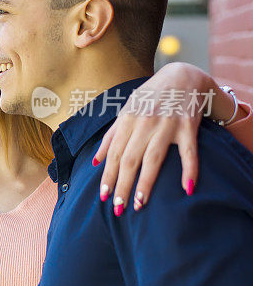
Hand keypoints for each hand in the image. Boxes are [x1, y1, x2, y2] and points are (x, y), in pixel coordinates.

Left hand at [93, 63, 211, 213]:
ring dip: (146, 183)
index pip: (114, 154)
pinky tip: (187, 189)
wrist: (182, 77)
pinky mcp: (188, 127)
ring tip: (139, 204)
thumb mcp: (125, 111)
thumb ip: (111, 136)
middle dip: (122, 185)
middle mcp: (144, 124)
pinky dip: (189, 170)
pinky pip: (189, 153)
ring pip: (154, 159)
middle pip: (130, 160)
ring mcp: (167, 126)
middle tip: (118, 208)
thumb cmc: (149, 97)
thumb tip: (95, 162)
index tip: (103, 196)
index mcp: (127, 121)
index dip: (108, 176)